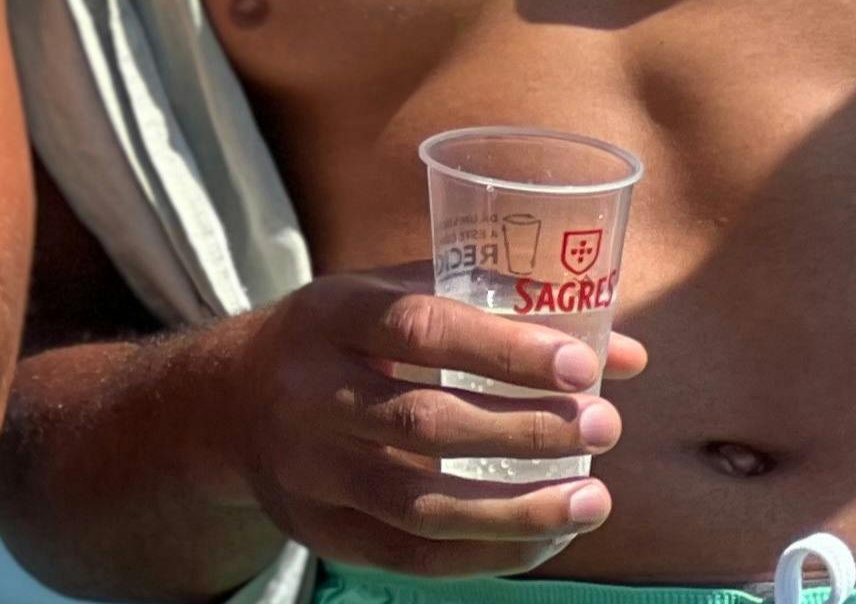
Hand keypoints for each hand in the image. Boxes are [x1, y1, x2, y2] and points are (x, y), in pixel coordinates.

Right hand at [222, 266, 647, 575]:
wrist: (230, 402)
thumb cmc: (344, 342)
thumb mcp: (393, 298)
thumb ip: (498, 314)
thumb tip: (624, 353)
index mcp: (330, 316)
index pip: (419, 329)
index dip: (503, 348)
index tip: (584, 363)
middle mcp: (310, 392)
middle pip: (424, 423)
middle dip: (526, 429)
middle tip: (604, 426)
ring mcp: (309, 469)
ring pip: (420, 504)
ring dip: (519, 510)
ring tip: (594, 499)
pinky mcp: (319, 529)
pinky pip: (411, 557)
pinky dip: (487, 554)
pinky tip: (545, 539)